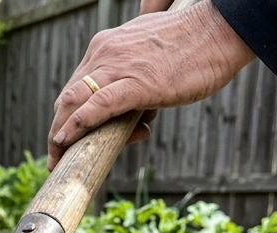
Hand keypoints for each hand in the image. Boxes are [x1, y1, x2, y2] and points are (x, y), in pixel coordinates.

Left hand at [47, 0, 254, 169]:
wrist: (220, 32)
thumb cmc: (194, 48)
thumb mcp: (155, 65)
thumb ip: (140, 89)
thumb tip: (141, 122)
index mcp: (107, 46)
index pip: (77, 85)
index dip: (68, 115)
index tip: (65, 137)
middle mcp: (105, 53)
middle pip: (68, 96)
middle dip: (58, 128)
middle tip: (56, 154)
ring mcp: (118, 67)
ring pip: (74, 102)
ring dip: (60, 134)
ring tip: (57, 157)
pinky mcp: (135, 84)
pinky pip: (96, 107)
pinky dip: (76, 126)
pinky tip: (66, 141)